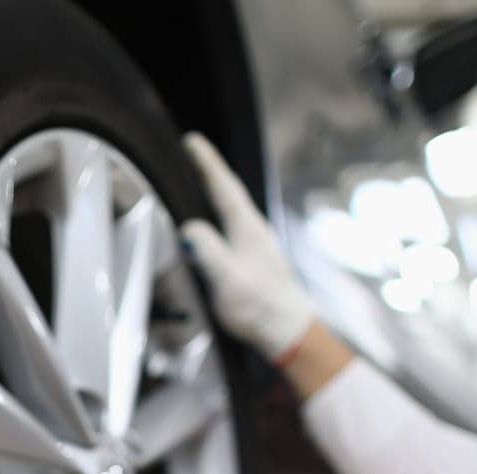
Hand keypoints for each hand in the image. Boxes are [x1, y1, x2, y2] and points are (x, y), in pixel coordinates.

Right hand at [180, 132, 315, 363]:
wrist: (288, 330)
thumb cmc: (259, 307)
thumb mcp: (228, 279)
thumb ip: (208, 252)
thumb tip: (188, 229)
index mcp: (246, 228)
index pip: (223, 186)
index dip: (207, 162)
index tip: (192, 141)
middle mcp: (254, 230)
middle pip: (229, 192)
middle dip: (210, 171)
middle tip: (192, 154)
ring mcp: (257, 244)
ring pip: (233, 208)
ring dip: (216, 192)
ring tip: (199, 182)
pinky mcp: (255, 259)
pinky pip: (232, 226)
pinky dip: (220, 215)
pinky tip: (216, 224)